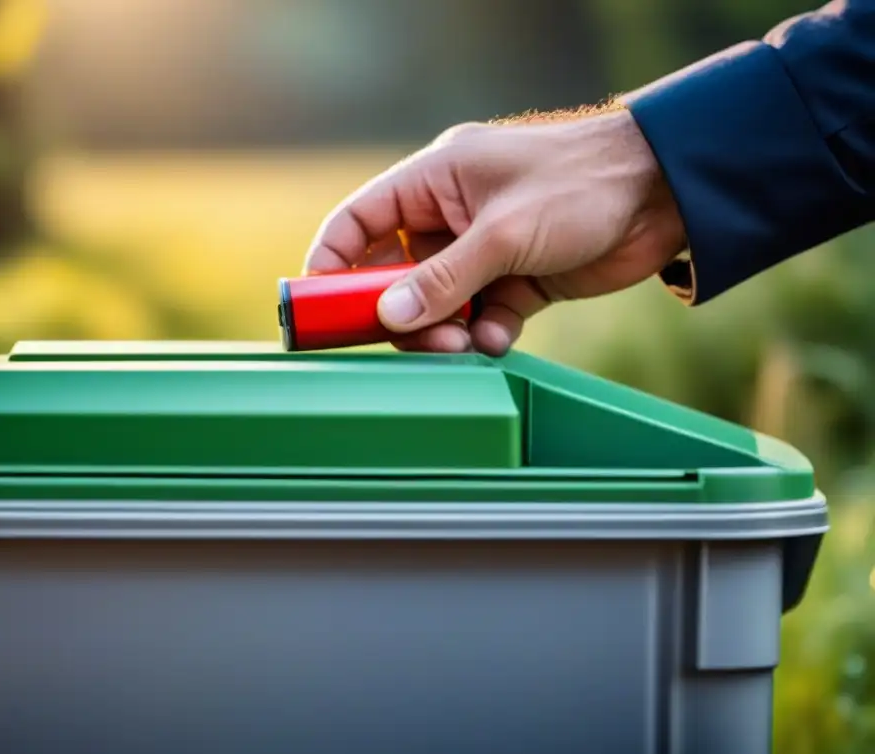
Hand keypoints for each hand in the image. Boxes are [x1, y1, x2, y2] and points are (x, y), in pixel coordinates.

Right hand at [302, 108, 687, 355]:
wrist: (663, 195)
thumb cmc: (580, 186)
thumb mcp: (502, 233)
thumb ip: (442, 280)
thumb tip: (387, 318)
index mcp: (435, 183)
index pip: (359, 220)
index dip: (332, 261)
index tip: (319, 306)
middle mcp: (451, 217)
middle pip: (393, 273)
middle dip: (398, 311)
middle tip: (416, 338)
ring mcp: (482, 251)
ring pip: (437, 304)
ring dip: (443, 330)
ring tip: (464, 342)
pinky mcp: (516, 281)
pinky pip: (480, 317)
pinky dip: (484, 334)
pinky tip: (500, 338)